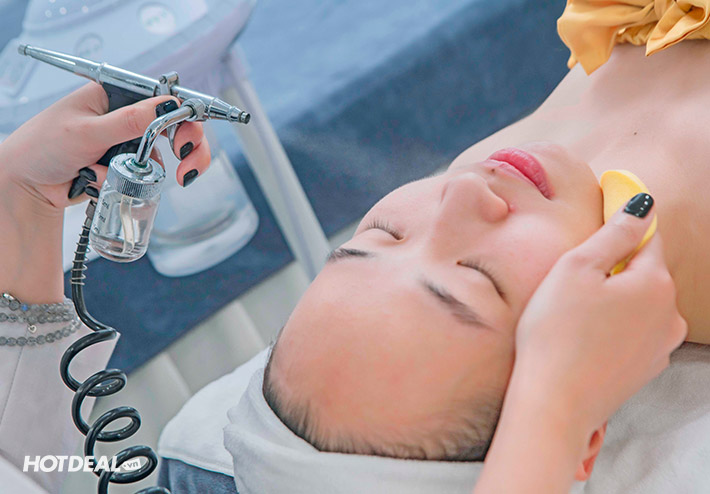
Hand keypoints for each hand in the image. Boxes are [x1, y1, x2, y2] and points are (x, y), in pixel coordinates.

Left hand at [0, 82, 210, 214]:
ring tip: (124, 176)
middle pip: (175, 127)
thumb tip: (168, 107)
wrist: (26, 185)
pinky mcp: (125, 164)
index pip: (164, 99)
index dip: (185, 118)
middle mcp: (125, 115)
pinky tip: (104, 180)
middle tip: (186, 169)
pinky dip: (131, 182)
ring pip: (163, 155)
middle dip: (186, 149)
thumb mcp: (88, 131)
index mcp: (115, 95)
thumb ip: (130, 121)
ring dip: (149, 171)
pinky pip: (145, 174)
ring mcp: (126, 141)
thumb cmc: (42, 147)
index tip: (189, 140)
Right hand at [513, 195, 686, 433]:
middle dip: (613, 268)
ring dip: (613, 299)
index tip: (601, 219)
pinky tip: (582, 336)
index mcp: (655, 283)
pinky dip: (612, 327)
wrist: (554, 403)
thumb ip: (614, 233)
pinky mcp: (644, 369)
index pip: (647, 237)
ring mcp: (660, 346)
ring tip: (573, 313)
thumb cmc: (557, 332)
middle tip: (571, 279)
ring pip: (638, 304)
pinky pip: (632, 332)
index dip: (623, 224)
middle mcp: (670, 314)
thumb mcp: (576, 268)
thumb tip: (643, 204)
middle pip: (643, 272)